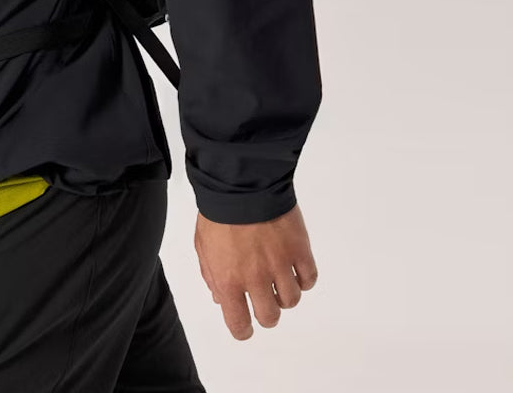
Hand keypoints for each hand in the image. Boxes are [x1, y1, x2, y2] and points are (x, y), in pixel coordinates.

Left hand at [194, 203, 317, 339]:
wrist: (241, 182)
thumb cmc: (218, 211)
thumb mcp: (203, 245)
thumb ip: (212, 275)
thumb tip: (221, 299)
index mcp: (228, 279)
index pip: (239, 324)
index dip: (243, 330)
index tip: (245, 327)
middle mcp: (256, 278)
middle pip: (270, 317)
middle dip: (266, 312)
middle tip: (264, 299)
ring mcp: (280, 265)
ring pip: (291, 300)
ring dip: (285, 294)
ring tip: (277, 277)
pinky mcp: (300, 250)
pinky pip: (309, 279)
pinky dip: (303, 278)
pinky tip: (293, 267)